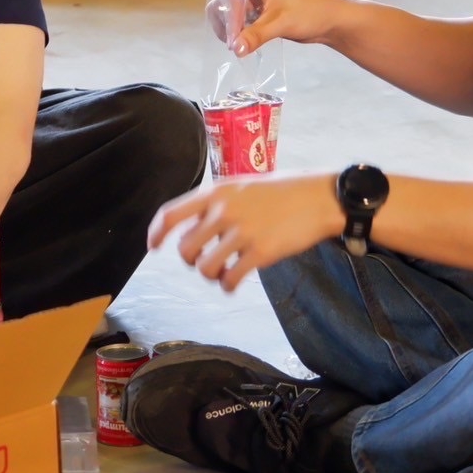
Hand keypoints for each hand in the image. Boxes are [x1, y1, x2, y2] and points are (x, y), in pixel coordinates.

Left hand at [149, 173, 343, 291]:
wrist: (319, 198)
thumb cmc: (283, 191)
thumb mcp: (243, 186)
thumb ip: (219, 203)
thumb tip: (197, 226)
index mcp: (216, 192)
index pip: (171, 214)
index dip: (157, 233)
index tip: (153, 247)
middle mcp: (224, 212)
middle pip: (185, 248)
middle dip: (192, 260)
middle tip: (206, 261)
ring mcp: (241, 232)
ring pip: (205, 268)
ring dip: (211, 275)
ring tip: (223, 272)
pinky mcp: (260, 252)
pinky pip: (230, 279)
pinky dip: (228, 286)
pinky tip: (234, 283)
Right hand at [207, 0, 337, 56]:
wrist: (329, 18)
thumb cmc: (311, 14)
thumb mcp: (281, 24)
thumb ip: (256, 35)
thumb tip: (236, 49)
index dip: (230, 21)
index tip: (232, 44)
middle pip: (225, 0)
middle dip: (228, 24)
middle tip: (235, 46)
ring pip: (227, 8)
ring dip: (231, 27)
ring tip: (240, 44)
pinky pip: (236, 13)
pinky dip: (237, 27)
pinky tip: (245, 38)